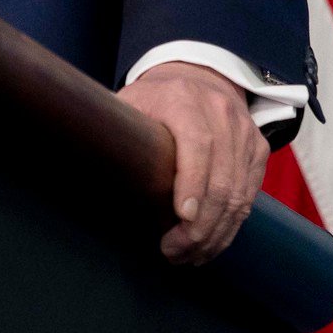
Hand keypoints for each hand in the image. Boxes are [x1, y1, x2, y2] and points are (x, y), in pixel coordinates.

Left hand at [117, 61, 268, 264]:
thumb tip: (75, 153)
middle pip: (221, 179)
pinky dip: (232, 224)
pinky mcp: (258, 149)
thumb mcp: (128, 102)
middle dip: (201, 226)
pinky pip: (250, 194)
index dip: (192, 183)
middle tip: (176, 252)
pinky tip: (212, 241)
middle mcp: (220, 113)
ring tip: (191, 255)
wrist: (197, 77)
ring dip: (217, 233)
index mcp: (183, 100)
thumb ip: (110, 126)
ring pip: (239, 194)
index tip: (182, 218)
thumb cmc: (153, 99)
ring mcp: (244, 131)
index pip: (197, 144)